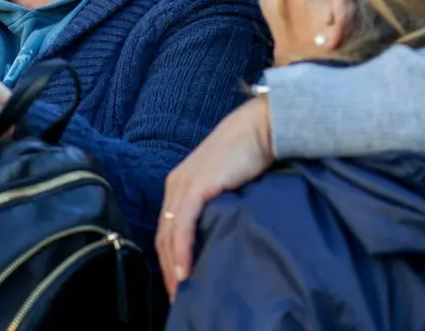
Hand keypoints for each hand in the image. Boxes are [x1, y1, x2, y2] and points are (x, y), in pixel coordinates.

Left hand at [156, 96, 273, 299]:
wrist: (260, 128)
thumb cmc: (250, 154)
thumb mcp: (227, 183)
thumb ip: (218, 204)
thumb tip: (220, 232)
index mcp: (180, 184)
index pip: (168, 229)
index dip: (169, 258)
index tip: (178, 283)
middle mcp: (176, 185)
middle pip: (164, 236)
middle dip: (168, 269)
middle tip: (177, 297)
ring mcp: (184, 186)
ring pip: (170, 235)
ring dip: (173, 267)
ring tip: (180, 293)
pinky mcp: (196, 187)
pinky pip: (184, 226)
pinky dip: (182, 251)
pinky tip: (185, 272)